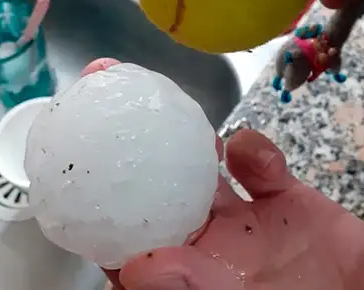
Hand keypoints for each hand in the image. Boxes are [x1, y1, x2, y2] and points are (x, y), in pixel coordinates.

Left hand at [80, 59, 363, 289]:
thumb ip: (194, 285)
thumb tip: (137, 267)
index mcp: (186, 272)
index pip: (128, 234)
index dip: (99, 197)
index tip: (78, 153)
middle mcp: (207, 244)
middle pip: (156, 188)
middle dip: (132, 144)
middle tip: (109, 92)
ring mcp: (246, 221)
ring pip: (202, 169)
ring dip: (183, 136)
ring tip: (160, 97)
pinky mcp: (284, 201)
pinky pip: (261, 168)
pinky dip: (255, 153)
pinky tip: (252, 152)